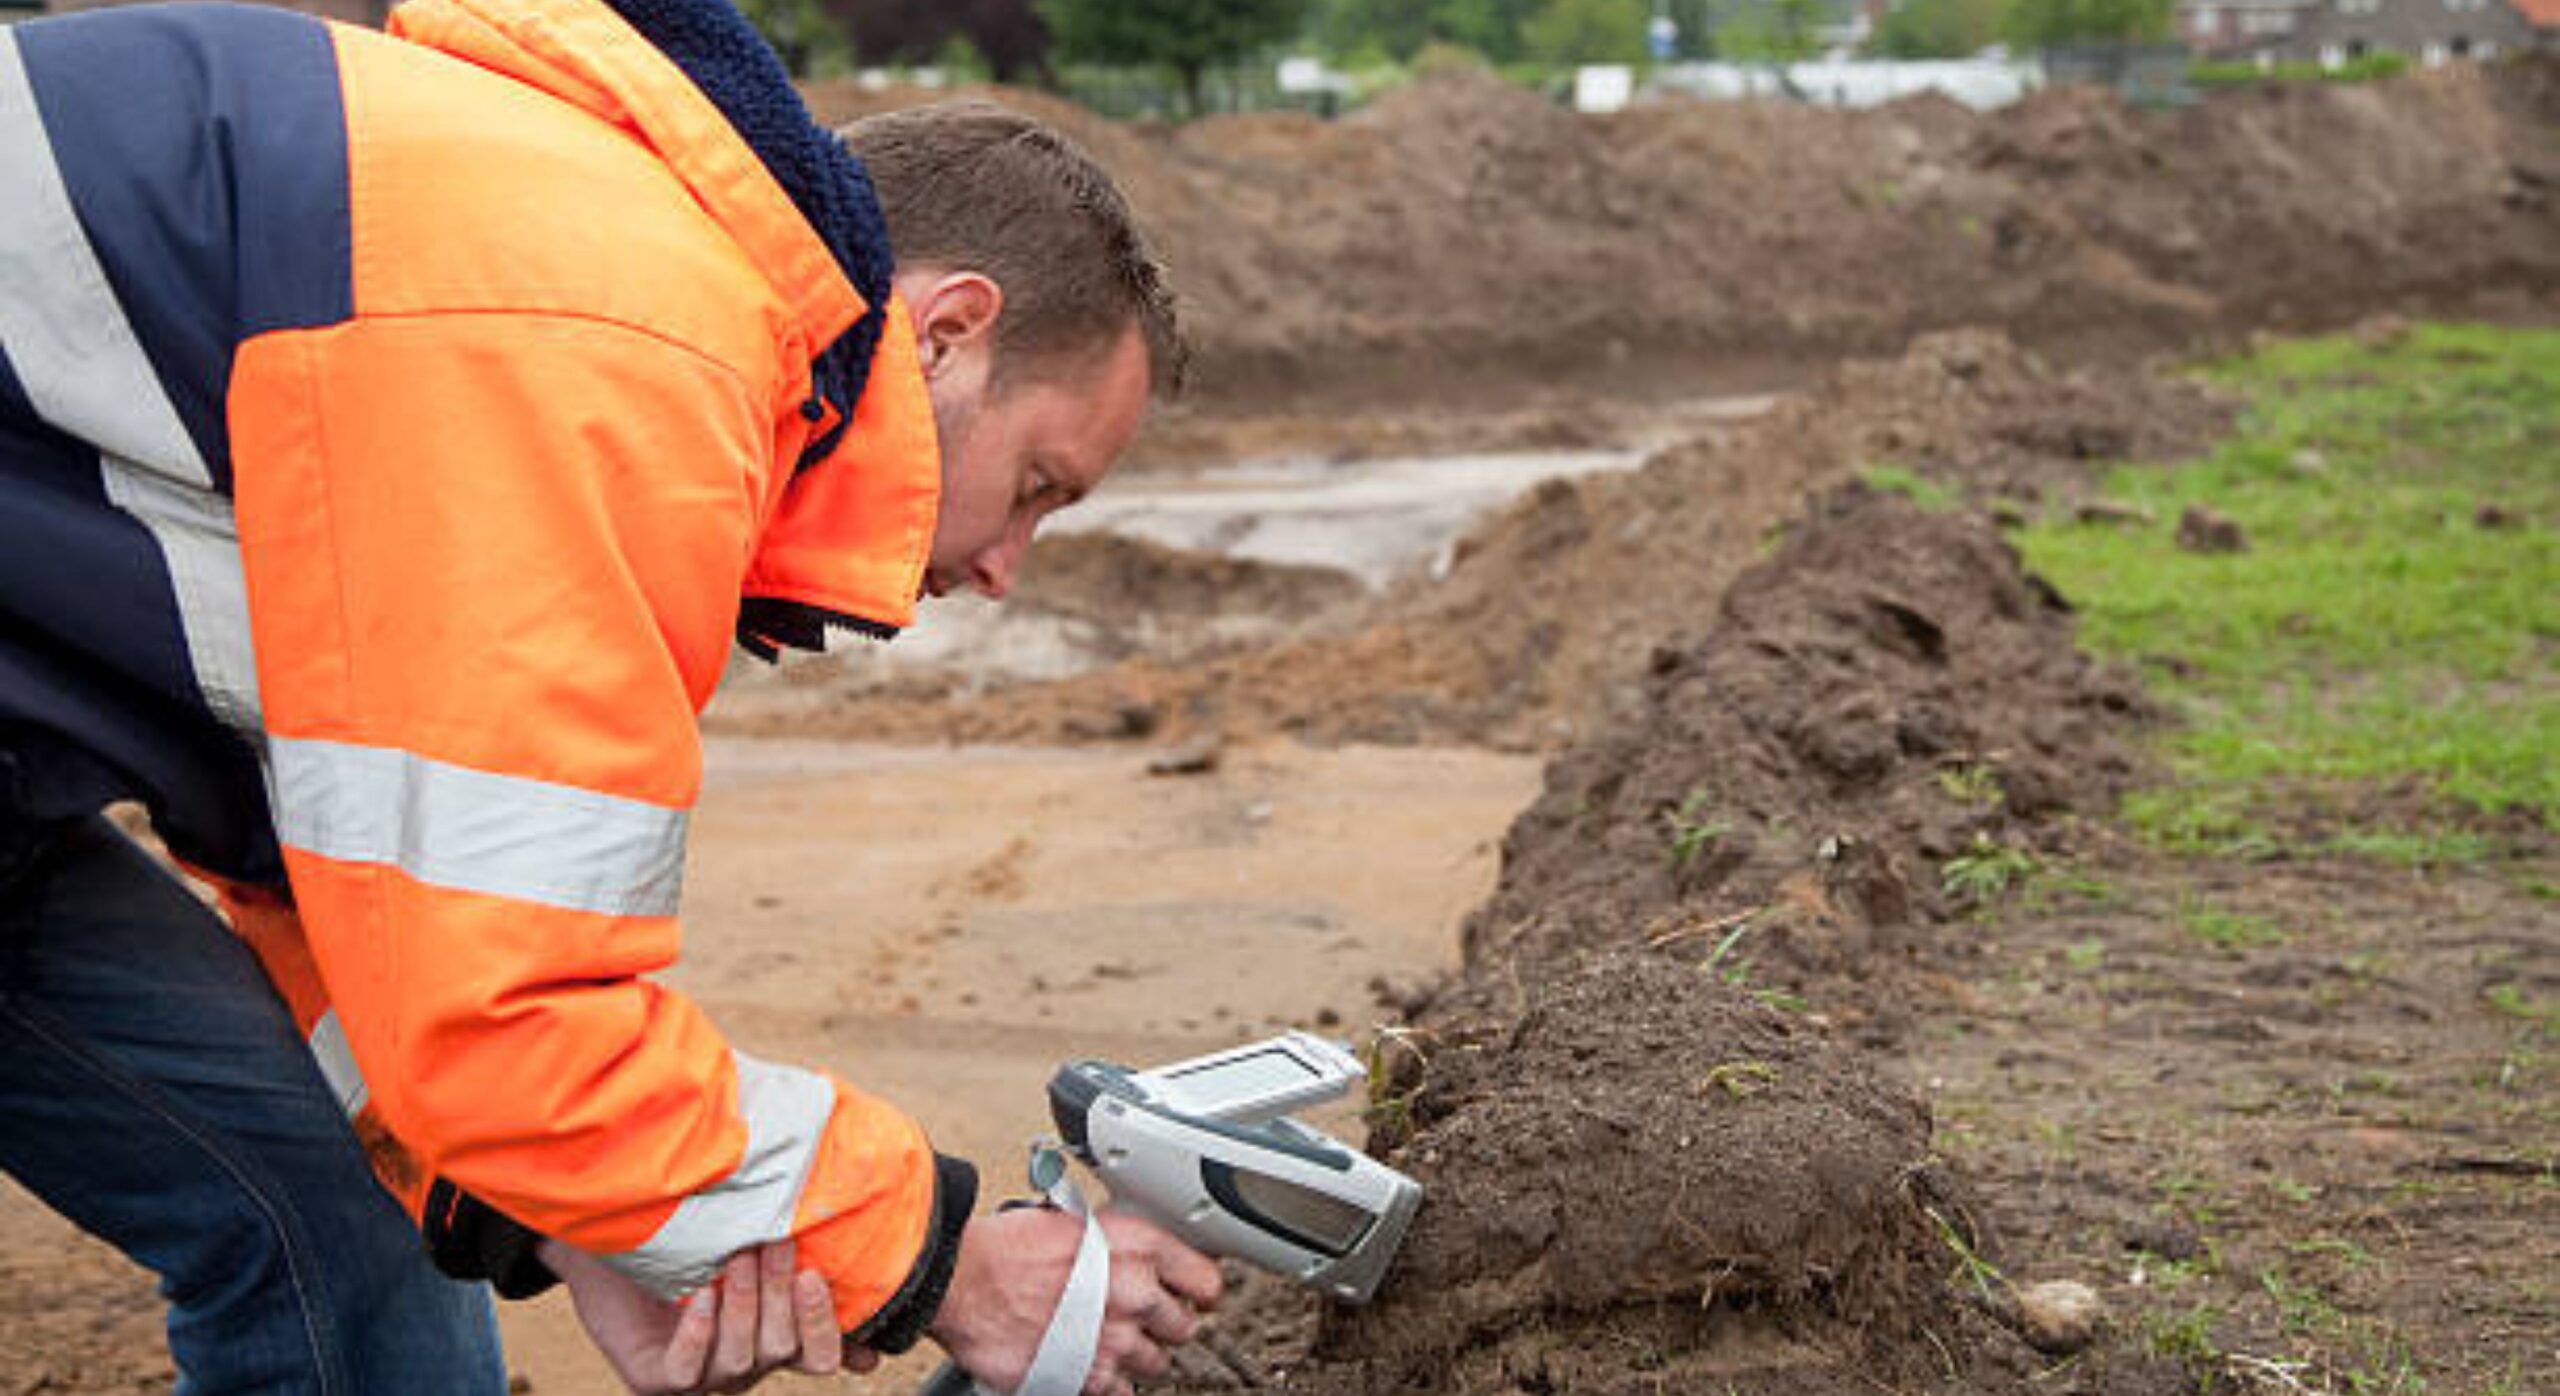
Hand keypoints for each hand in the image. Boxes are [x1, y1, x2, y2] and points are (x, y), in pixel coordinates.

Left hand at [540, 1237, 881, 1394]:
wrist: (603, 1248)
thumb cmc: (679, 1239)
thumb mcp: (734, 1233)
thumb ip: (781, 1235)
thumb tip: (837, 1205)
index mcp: (769, 1333)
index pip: (817, 1355)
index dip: (824, 1325)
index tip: (814, 1276)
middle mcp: (741, 1360)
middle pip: (782, 1348)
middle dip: (781, 1292)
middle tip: (775, 1242)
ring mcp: (700, 1375)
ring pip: (739, 1359)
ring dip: (744, 1305)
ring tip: (738, 1257)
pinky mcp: (656, 1378)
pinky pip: (686, 1370)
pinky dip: (699, 1333)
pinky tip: (702, 1295)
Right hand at [927, 1209, 1222, 1395]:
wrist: (963, 1282)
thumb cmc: (1007, 1247)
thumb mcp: (1076, 1221)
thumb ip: (1118, 1245)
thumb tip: (1136, 1255)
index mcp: (1139, 1248)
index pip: (1206, 1279)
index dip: (1199, 1289)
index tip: (1192, 1294)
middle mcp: (1137, 1294)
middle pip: (1185, 1326)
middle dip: (1166, 1324)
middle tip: (1141, 1318)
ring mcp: (1116, 1340)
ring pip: (1158, 1363)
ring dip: (1138, 1355)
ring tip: (1109, 1341)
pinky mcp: (1090, 1377)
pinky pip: (1123, 1391)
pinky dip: (1109, 1381)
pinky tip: (1090, 1363)